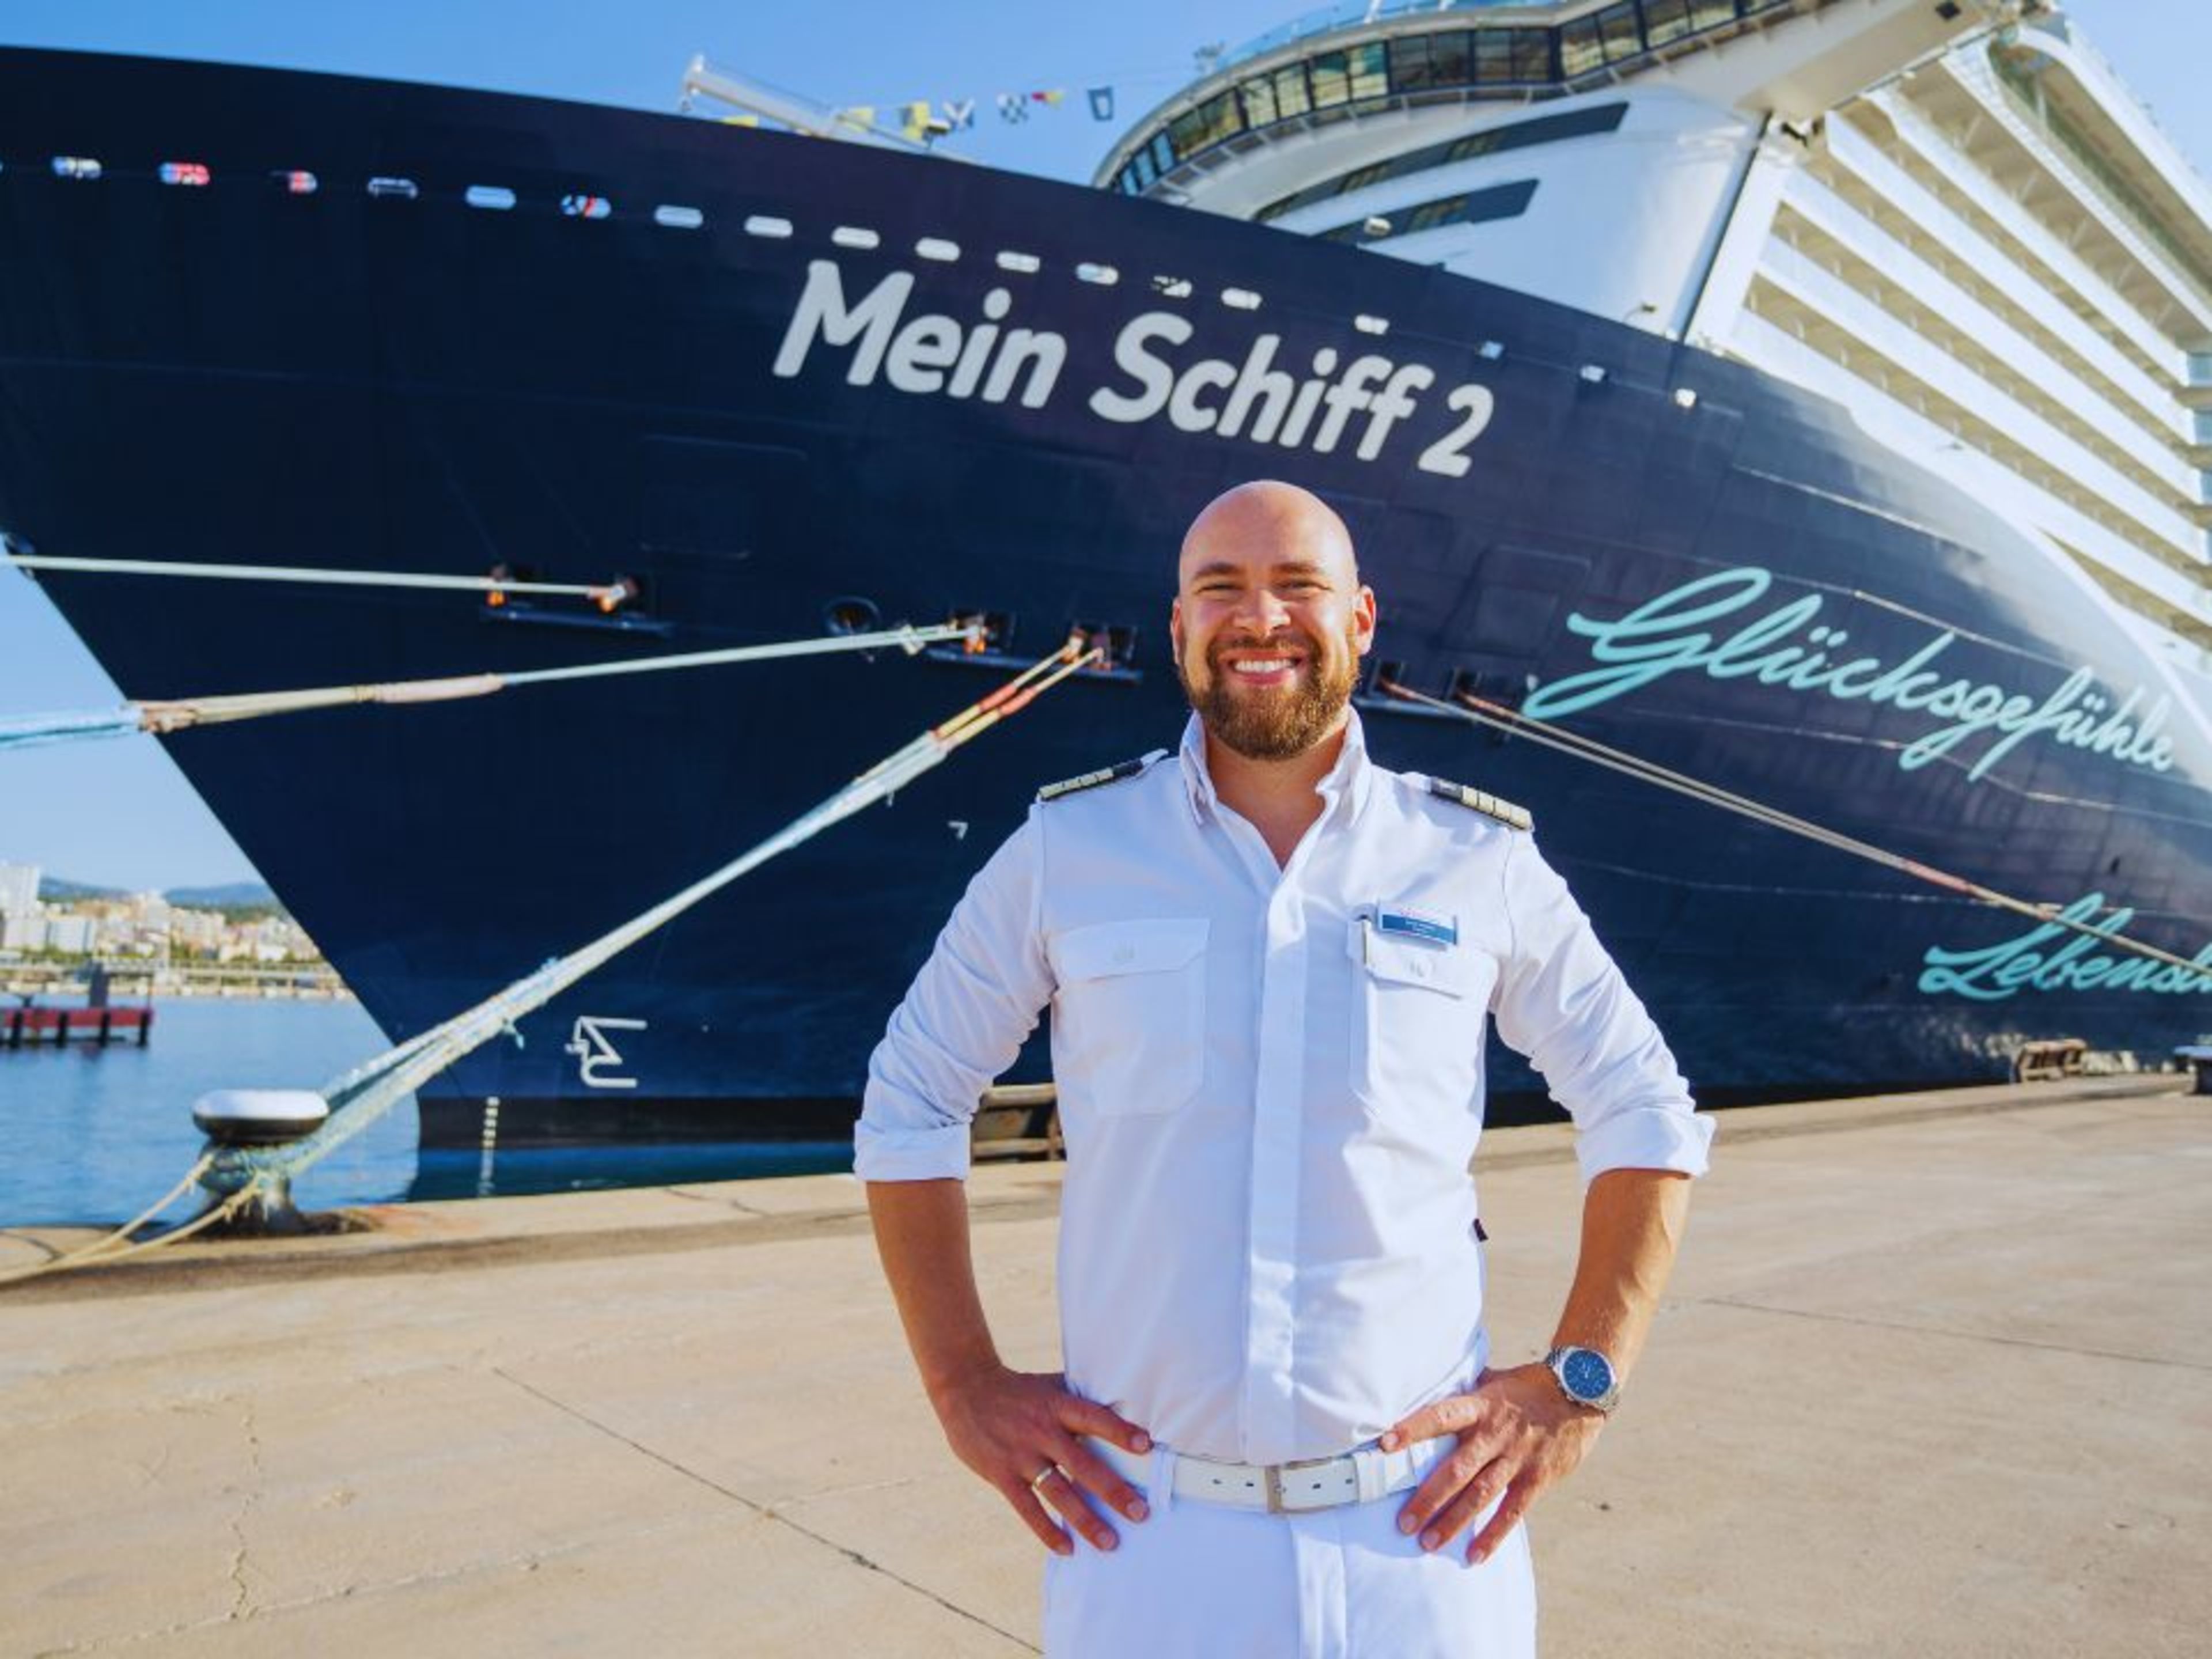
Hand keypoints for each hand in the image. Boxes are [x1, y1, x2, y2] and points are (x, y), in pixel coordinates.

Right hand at [928, 1363, 1152, 1555]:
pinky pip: (1027, 1509)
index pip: (1093, 1418)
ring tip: (1110, 1542)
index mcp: (1057, 1406)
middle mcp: (1042, 1431)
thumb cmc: (1018, 1389)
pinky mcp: (1001, 1475)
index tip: (1146, 1445)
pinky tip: (1067, 1549)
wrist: (965, 1388)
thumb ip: (1080, 1397)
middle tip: (1141, 1513)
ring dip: (1085, 1520)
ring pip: (1058, 1493)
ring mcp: (1021, 1456)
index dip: (1118, 1431)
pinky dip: (1047, 1530)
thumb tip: (1123, 1400)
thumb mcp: (1049, 1386)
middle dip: (1113, 1490)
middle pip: (1083, 1464)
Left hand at [1382, 1362, 1604, 1563]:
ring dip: (1453, 1521)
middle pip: (1457, 1469)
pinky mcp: (1537, 1479)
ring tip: (1428, 1542)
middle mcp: (1496, 1434)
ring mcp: (1517, 1459)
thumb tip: (1430, 1380)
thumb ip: (1465, 1388)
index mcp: (1481, 1406)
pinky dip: (1493, 1535)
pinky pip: (1512, 1512)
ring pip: (1480, 1495)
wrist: (1580, 1392)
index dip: (1414, 1429)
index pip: (1441, 1416)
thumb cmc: (1529, 1385)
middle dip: (1428, 1498)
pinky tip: (1474, 1556)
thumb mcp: (1494, 1379)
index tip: (1385, 1444)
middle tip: (1404, 1522)